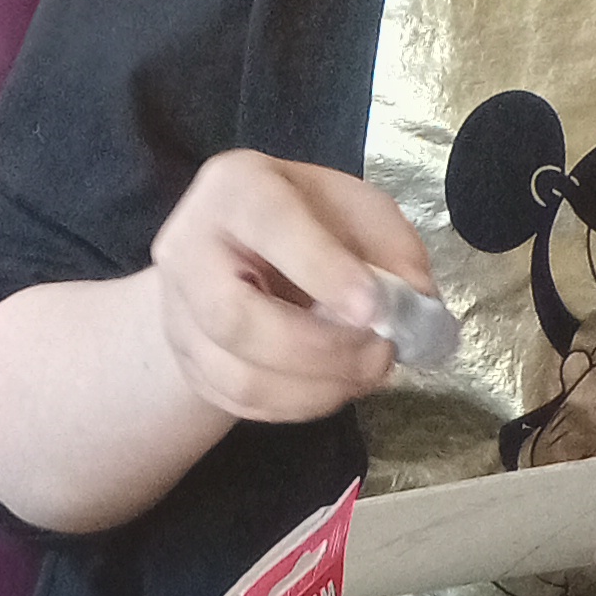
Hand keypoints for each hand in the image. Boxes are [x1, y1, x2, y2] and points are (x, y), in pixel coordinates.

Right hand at [149, 152, 439, 426]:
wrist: (234, 260)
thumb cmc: (304, 223)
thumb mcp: (353, 209)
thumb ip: (389, 247)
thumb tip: (416, 304)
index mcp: (234, 189)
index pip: (270, 227)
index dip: (322, 270)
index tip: (375, 309)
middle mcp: (189, 251)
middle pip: (236, 319)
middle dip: (319, 350)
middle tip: (380, 355)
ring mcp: (179, 318)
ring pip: (240, 378)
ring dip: (315, 390)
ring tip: (367, 376)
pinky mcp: (190, 368)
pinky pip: (243, 406)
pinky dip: (299, 406)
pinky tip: (335, 388)